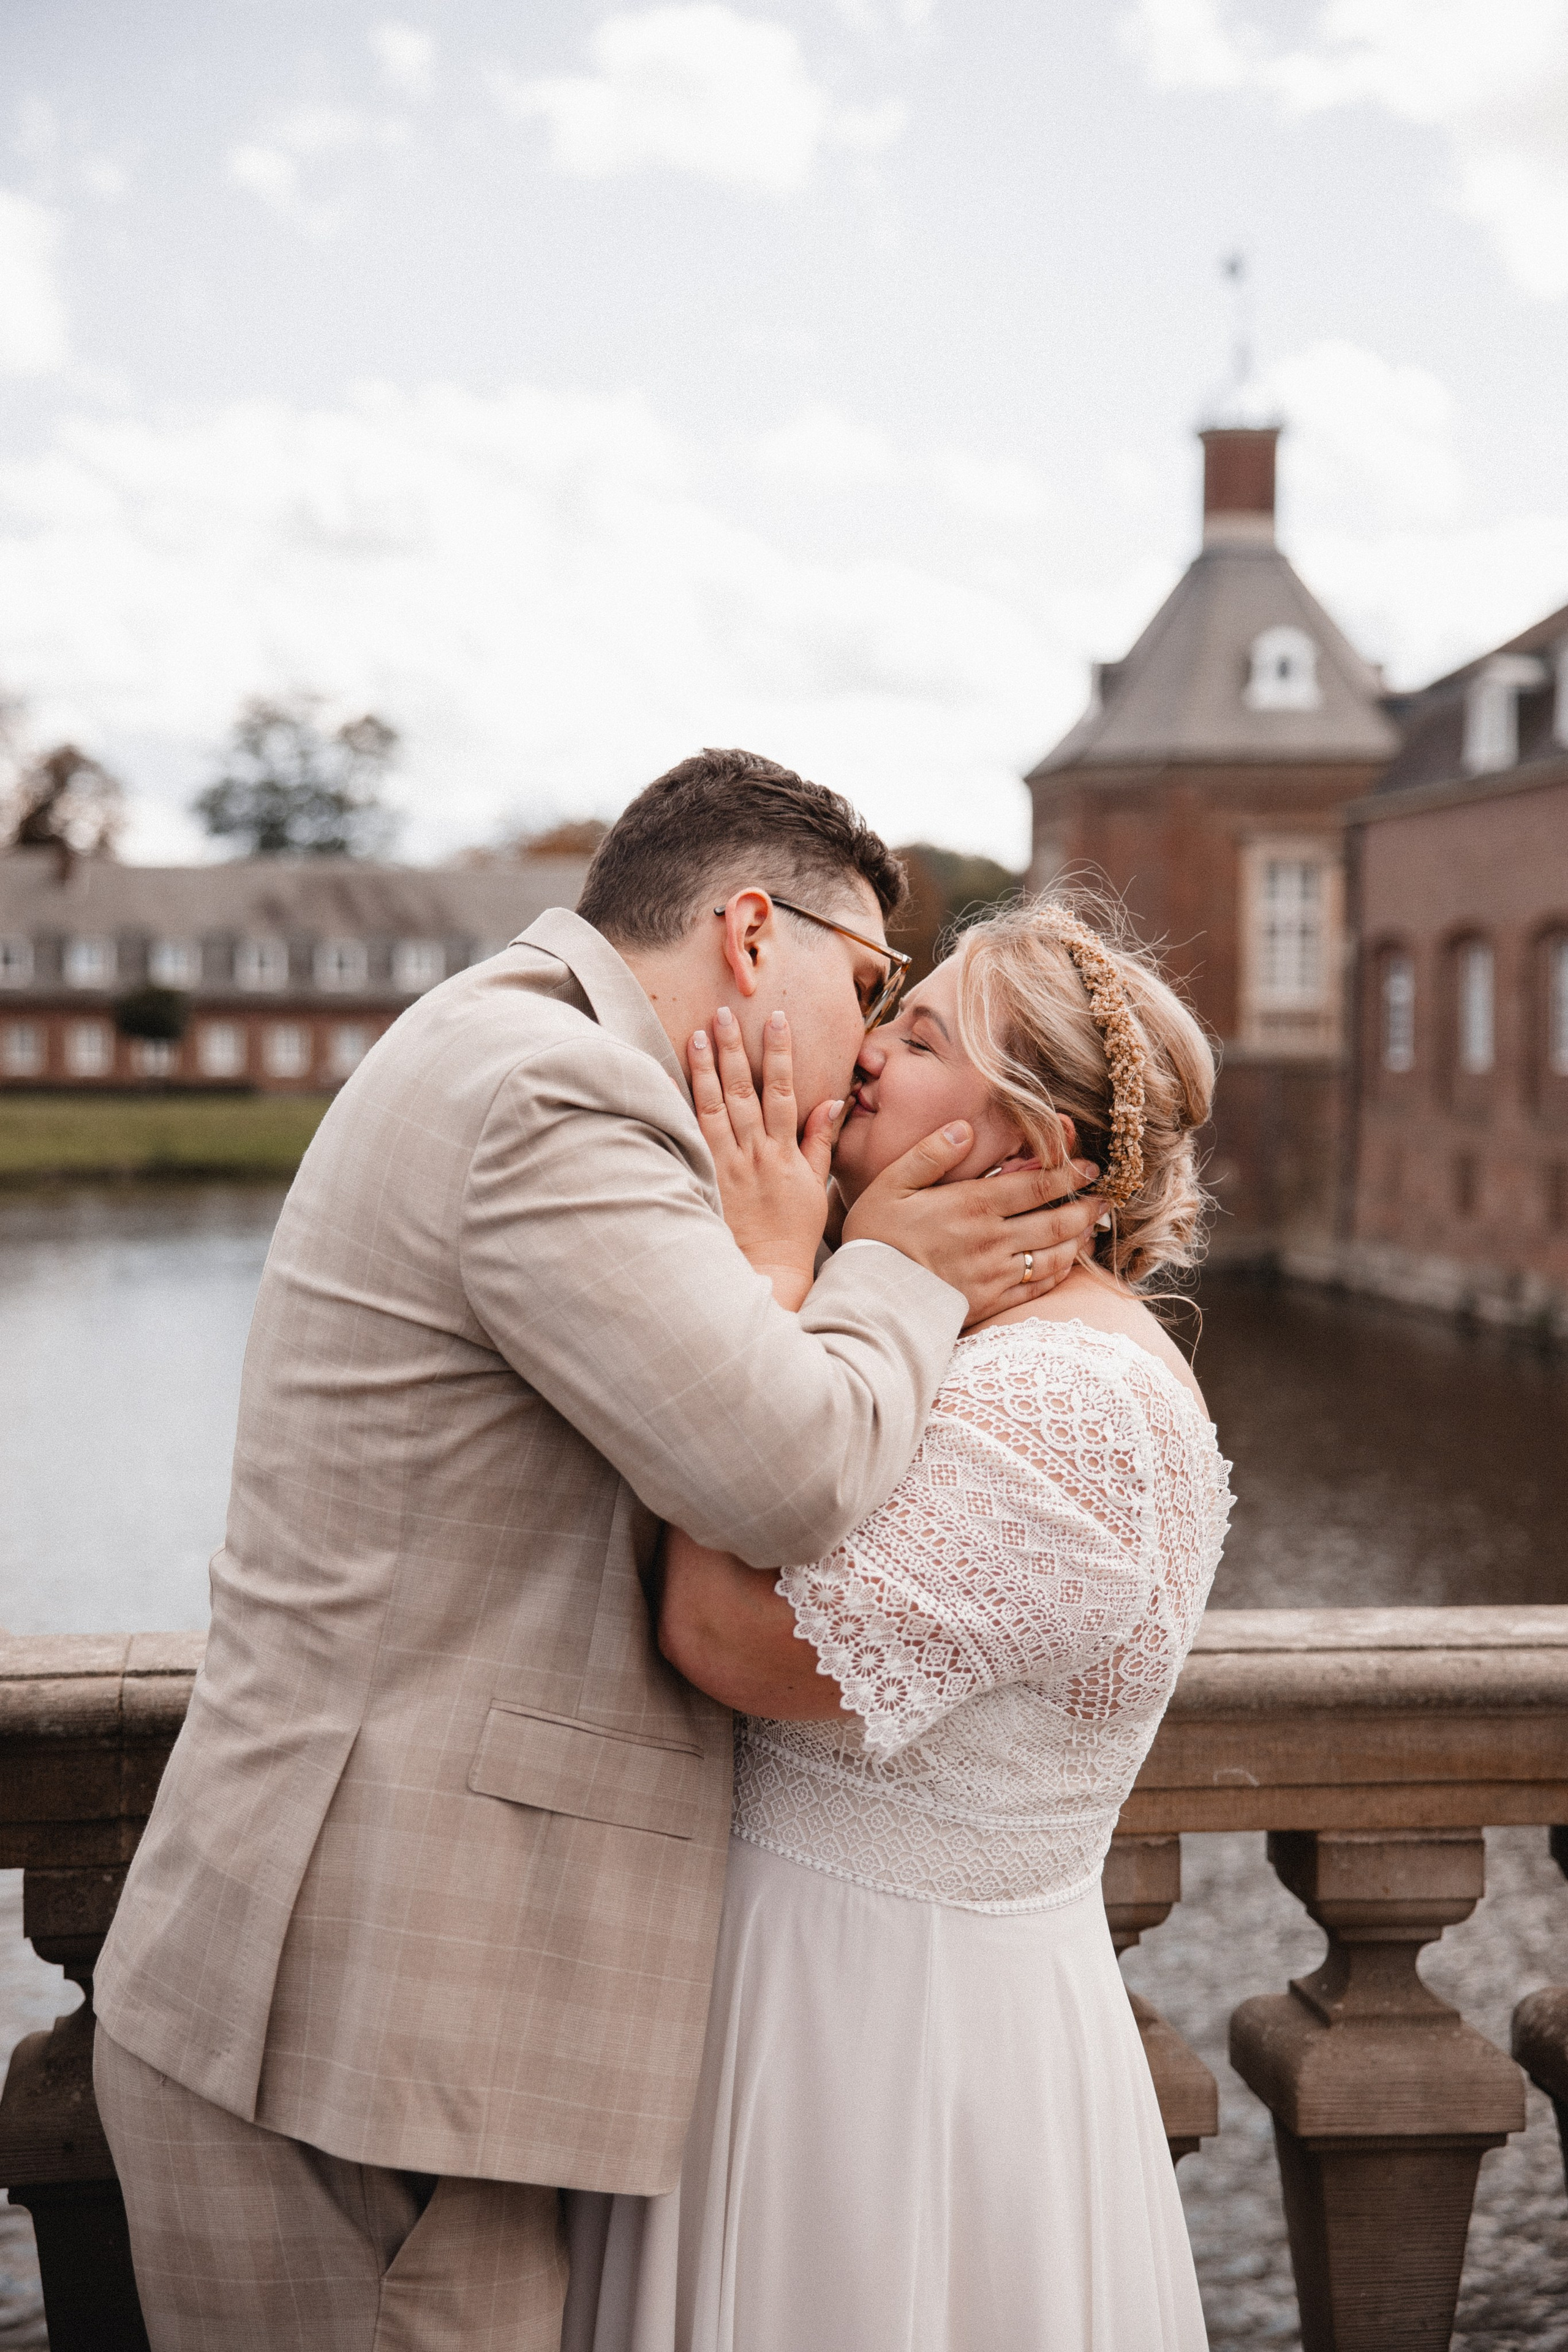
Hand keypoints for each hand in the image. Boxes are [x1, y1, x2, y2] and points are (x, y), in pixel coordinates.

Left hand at [687, 1006, 844, 1310]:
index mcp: (785, 1152)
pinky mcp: (705, 1180)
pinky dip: (678, 1108)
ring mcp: (727, 1166)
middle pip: (744, 1091)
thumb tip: (831, 1102)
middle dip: (735, 1049)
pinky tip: (667, 1082)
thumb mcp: (816, 1187)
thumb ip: (820, 1142)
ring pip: (715, 1108)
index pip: (784, 1091)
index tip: (776, 1019)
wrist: (766, 1274)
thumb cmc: (791, 1234)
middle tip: (724, 1013)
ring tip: (697, 1035)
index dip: (780, 1053)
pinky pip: (689, 1138)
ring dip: (705, 1069)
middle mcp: (755, 1154)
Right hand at [842, 1122, 1101, 1323]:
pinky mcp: (992, 1302)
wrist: (871, 1301)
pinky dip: (1060, 1273)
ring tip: (1093, 1228)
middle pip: (1056, 1221)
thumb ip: (930, 1154)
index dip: (1070, 1175)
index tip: (1090, 1167)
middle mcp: (993, 1239)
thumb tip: (965, 1129)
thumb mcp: (892, 1185)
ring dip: (1079, 1239)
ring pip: (1054, 1255)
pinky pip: (1037, 1287)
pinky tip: (1067, 1263)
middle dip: (1086, 1207)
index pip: (1037, 1186)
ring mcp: (996, 1274)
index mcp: (973, 1205)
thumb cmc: (876, 1238)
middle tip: (1106, 1197)